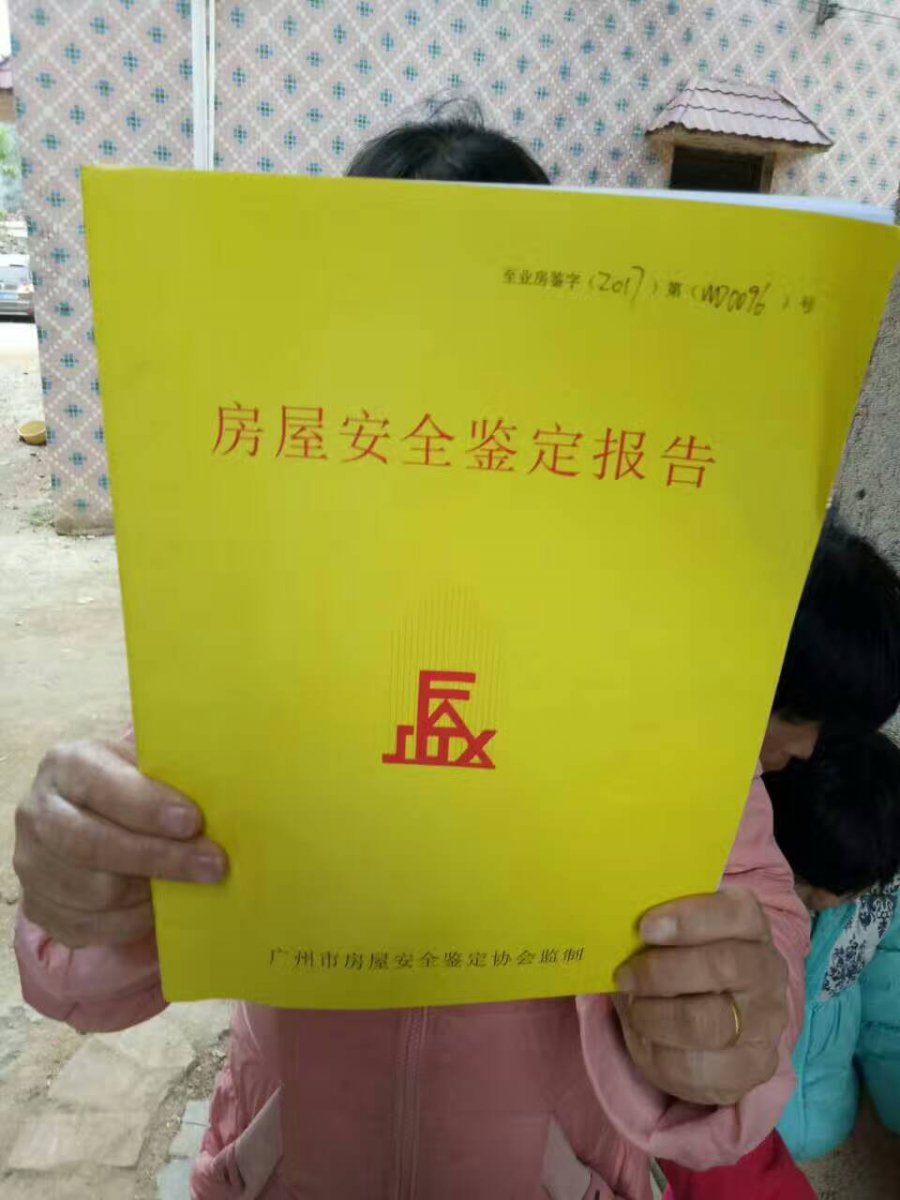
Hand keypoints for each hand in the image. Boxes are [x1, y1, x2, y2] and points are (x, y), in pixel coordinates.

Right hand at [14, 740, 227, 947]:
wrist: (78, 818)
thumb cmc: (125, 788)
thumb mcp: (139, 765)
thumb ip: (167, 777)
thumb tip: (222, 799)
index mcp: (65, 766)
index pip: (101, 785)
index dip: (148, 806)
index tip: (193, 821)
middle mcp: (37, 813)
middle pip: (95, 846)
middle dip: (160, 857)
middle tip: (213, 864)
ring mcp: (31, 865)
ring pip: (95, 892)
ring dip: (150, 892)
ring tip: (189, 884)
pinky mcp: (37, 907)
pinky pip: (91, 926)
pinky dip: (132, 920)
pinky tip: (158, 905)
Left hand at [613, 888, 787, 1106]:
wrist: (718, 1021)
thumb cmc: (686, 961)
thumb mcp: (678, 935)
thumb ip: (658, 927)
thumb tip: (615, 927)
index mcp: (750, 926)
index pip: (735, 914)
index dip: (689, 918)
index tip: (645, 927)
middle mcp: (767, 971)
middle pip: (722, 966)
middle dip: (661, 971)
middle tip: (624, 975)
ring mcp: (765, 1023)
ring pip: (706, 1023)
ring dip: (654, 1015)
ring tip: (633, 1007)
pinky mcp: (752, 1068)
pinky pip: (696, 1068)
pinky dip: (657, 1053)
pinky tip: (645, 1037)